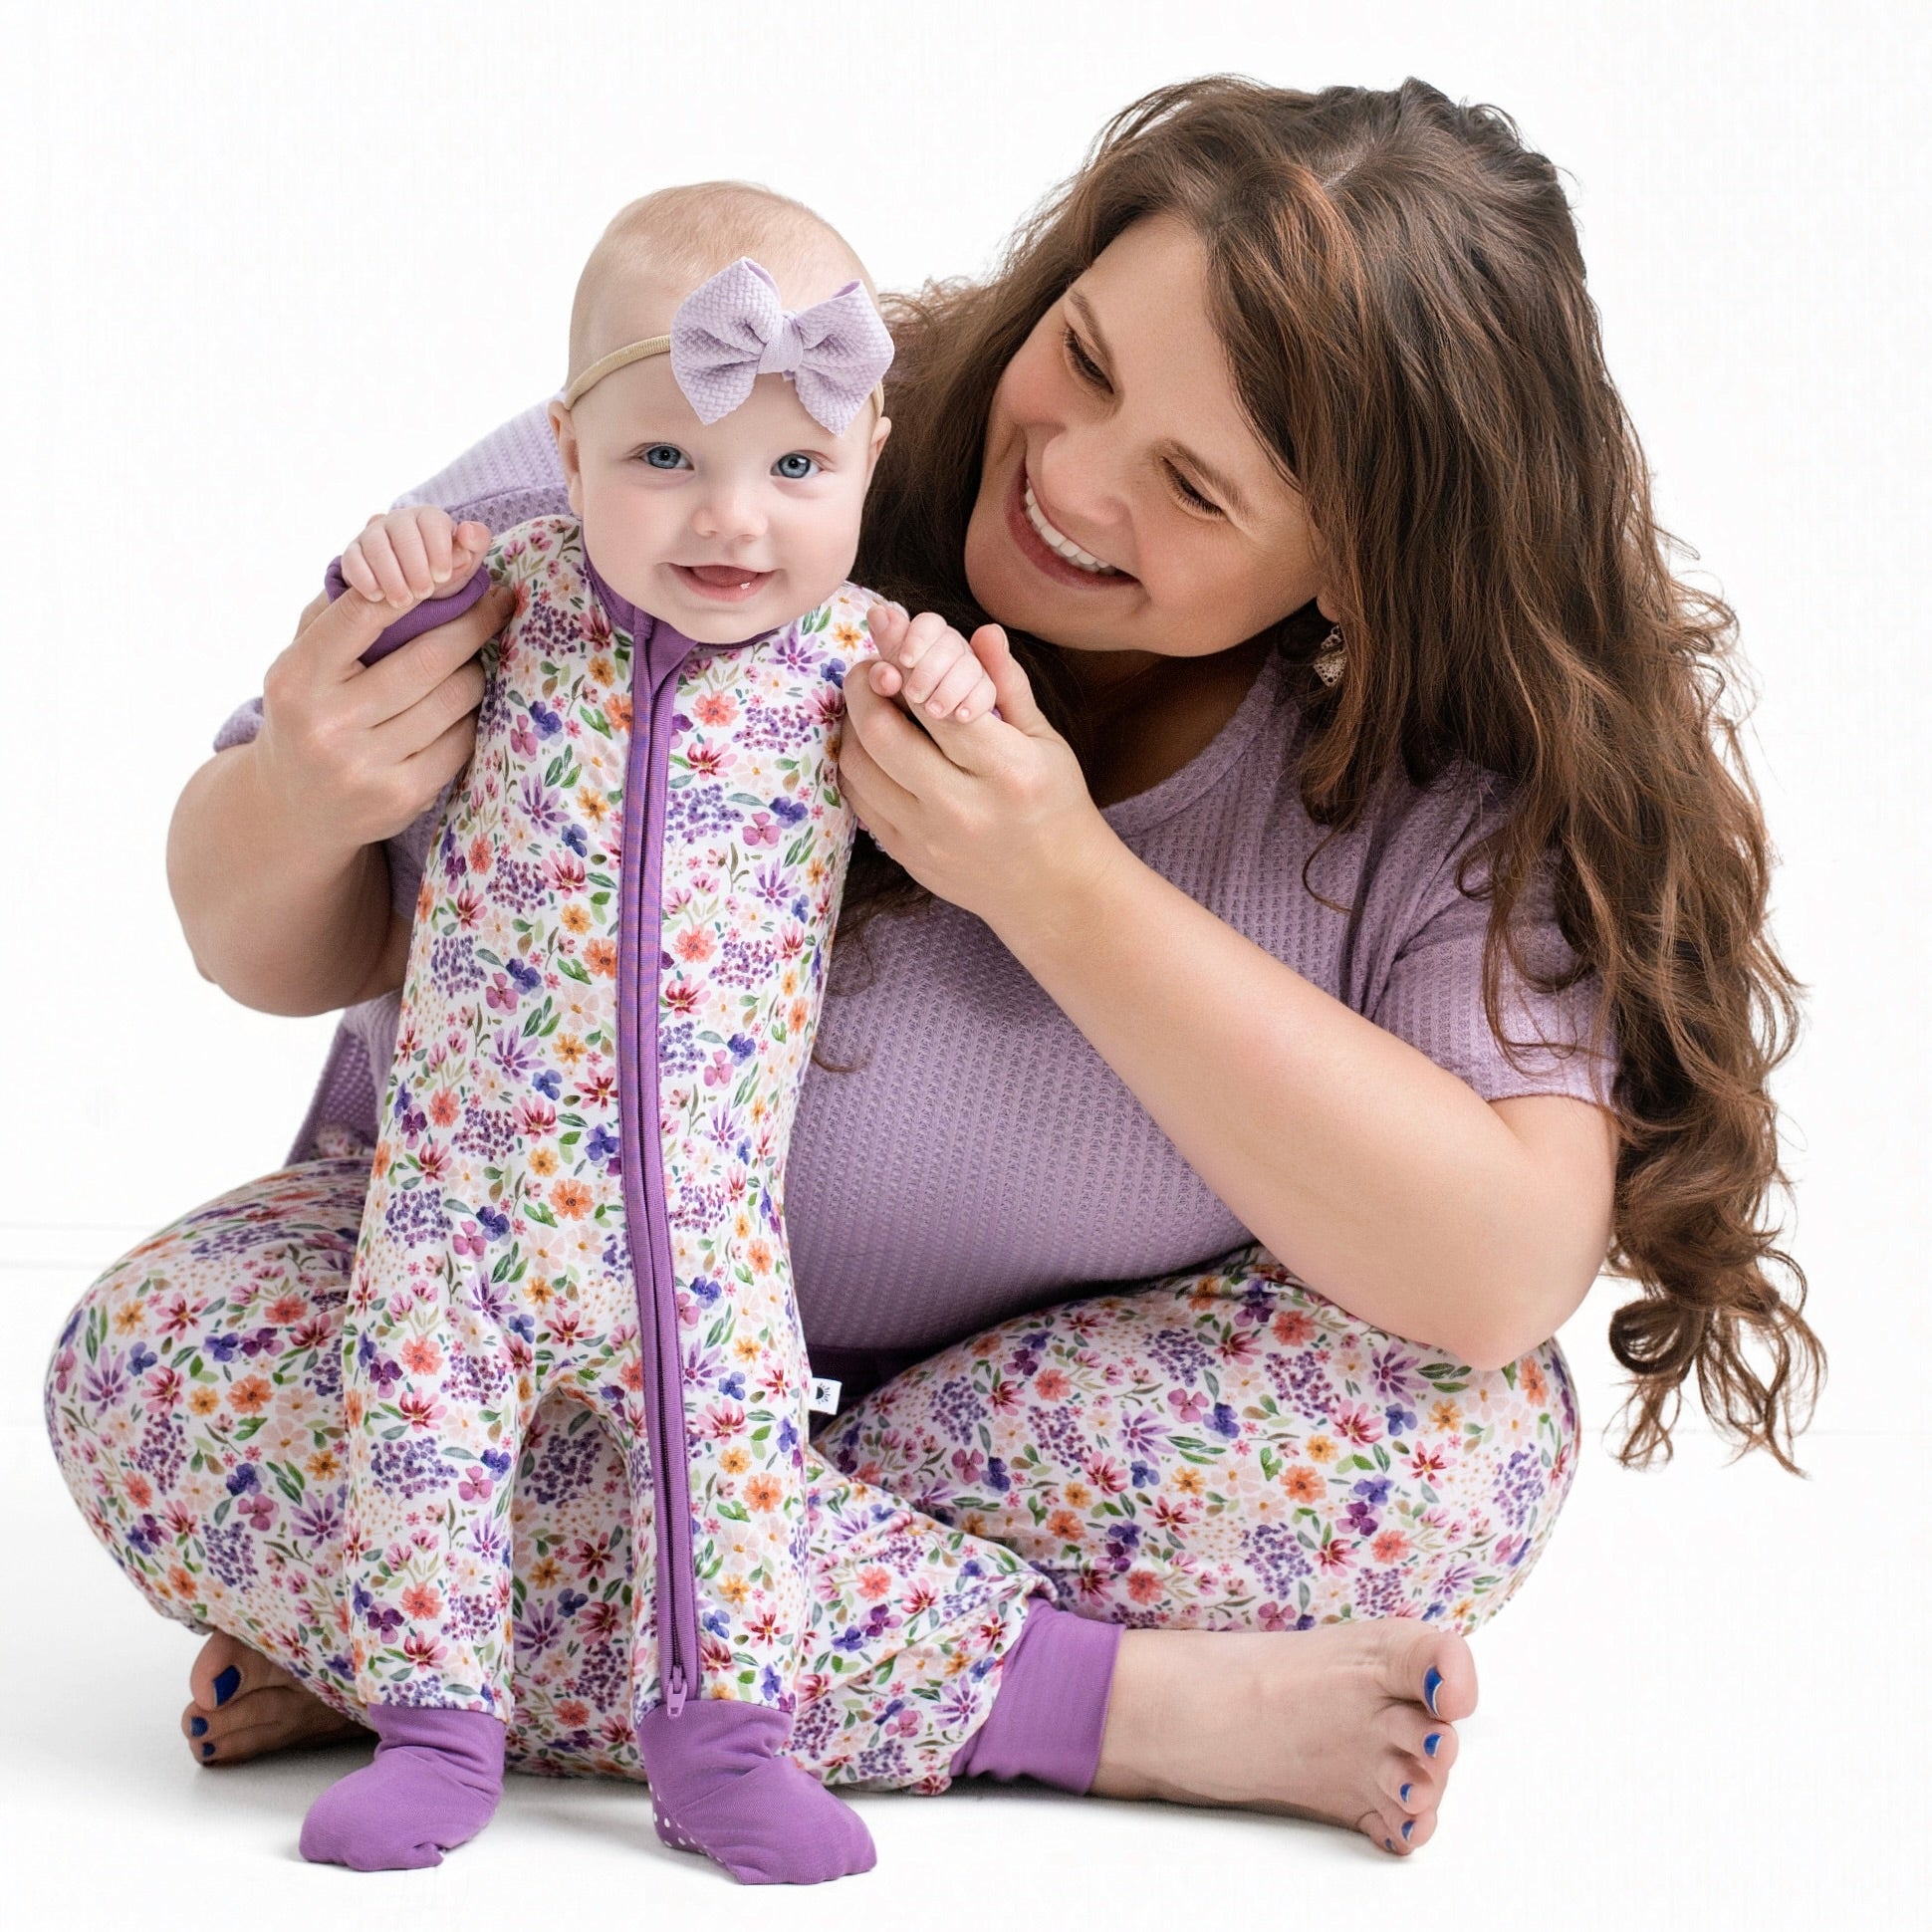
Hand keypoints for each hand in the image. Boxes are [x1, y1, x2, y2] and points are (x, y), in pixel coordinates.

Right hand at [255, 524, 515, 854]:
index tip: (458, 566)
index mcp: (297, 678)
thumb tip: (383, 537)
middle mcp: (328, 723)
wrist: (292, 809)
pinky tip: (466, 705)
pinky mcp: (403, 797)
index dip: (418, 585)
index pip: (363, 615)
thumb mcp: (299, 662)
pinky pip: (462, 740)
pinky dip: (471, 716)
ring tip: (478, 655)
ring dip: (476, 669)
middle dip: (473, 623)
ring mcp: (366, 765)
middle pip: (429, 658)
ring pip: (455, 698)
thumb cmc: (306, 712)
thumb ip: (336, 609)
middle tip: (499, 600)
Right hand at [340, 506, 490, 610]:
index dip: (438, 548)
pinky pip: (353, 559)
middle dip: (415, 566)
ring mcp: (372, 535)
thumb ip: (474, 545)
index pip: (432, 520)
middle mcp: (398, 521)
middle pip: (403, 533)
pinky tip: (377, 596)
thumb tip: (469, 532)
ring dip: (391, 575)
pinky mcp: (354, 553)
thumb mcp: (463, 561)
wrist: (412, 586)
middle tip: (424, 592)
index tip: (443, 575)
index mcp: (428, 518)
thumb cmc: (441, 570)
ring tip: (402, 601)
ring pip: (377, 546)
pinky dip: (364, 578)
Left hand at [837, 611, 1118, 935]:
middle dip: (865, 687)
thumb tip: (982, 630)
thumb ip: (1007, 686)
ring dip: (853, 725)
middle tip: (869, 667)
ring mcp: (928, 836)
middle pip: (884, 734)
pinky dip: (856, 764)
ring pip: (860, 767)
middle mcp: (962, 806)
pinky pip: (859, 800)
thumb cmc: (1055, 804)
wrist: (1053, 889)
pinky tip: (870, 745)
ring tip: (868, 703)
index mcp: (1006, 770)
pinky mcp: (906, 856)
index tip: (885, 628)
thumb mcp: (1045, 742)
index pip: (936, 702)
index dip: (903, 657)